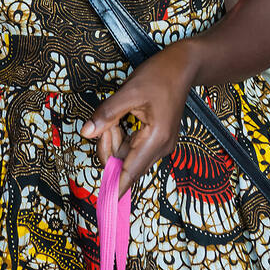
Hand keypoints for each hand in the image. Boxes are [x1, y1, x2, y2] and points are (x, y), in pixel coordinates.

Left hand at [82, 43, 197, 196]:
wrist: (183, 66)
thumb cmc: (160, 76)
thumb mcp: (128, 92)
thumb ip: (106, 114)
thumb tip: (87, 132)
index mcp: (156, 139)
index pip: (131, 172)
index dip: (116, 187)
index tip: (105, 203)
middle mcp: (160, 147)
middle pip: (124, 163)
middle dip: (108, 144)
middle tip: (106, 121)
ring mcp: (159, 144)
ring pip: (126, 153)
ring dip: (114, 137)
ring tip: (117, 114)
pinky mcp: (155, 138)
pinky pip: (131, 145)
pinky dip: (121, 134)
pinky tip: (122, 117)